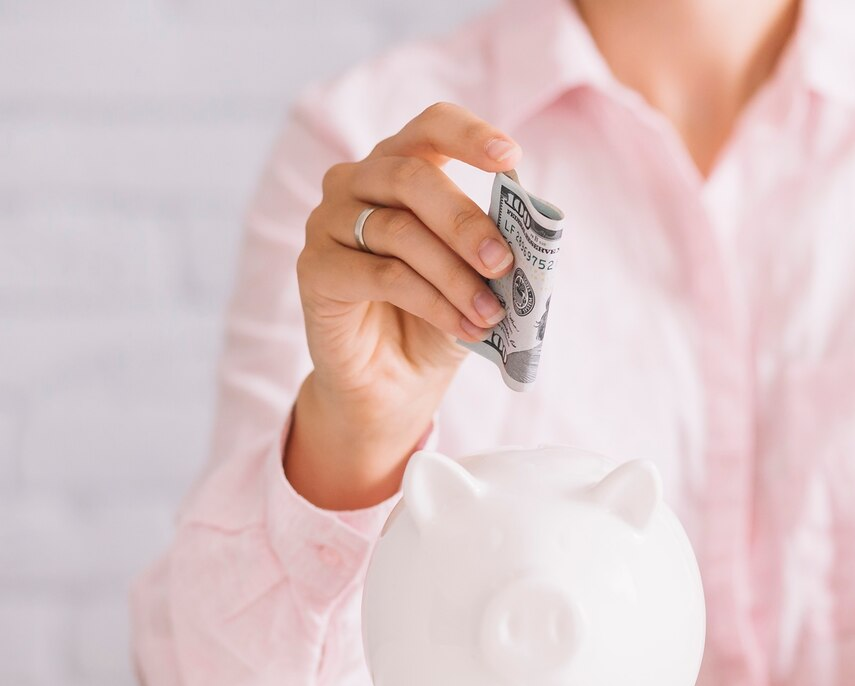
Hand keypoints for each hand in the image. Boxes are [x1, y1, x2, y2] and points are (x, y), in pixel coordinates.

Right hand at [286, 103, 521, 508]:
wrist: (395, 383)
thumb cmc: (440, 317)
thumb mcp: (479, 278)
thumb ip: (496, 247)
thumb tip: (533, 235)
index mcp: (401, 170)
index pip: (431, 127)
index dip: (469, 135)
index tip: (511, 158)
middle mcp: (357, 183)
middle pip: (411, 176)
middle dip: (466, 221)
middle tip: (503, 262)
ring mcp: (327, 222)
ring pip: (399, 231)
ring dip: (455, 275)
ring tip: (491, 314)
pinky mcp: (315, 269)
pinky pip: (381, 275)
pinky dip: (431, 301)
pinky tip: (462, 326)